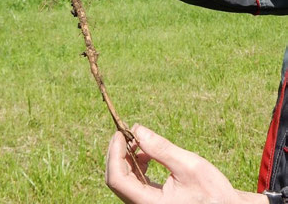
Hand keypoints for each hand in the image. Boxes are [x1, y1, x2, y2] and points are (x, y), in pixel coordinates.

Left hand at [106, 124, 266, 203]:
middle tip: (128, 132)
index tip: (121, 132)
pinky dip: (136, 164)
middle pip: (117, 179)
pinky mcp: (151, 201)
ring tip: (140, 141)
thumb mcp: (189, 165)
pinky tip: (147, 154)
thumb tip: (137, 129)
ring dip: (127, 157)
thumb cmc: (213, 192)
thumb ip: (161, 149)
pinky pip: (134, 182)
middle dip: (119, 153)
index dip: (114, 153)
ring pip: (124, 180)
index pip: (117, 179)